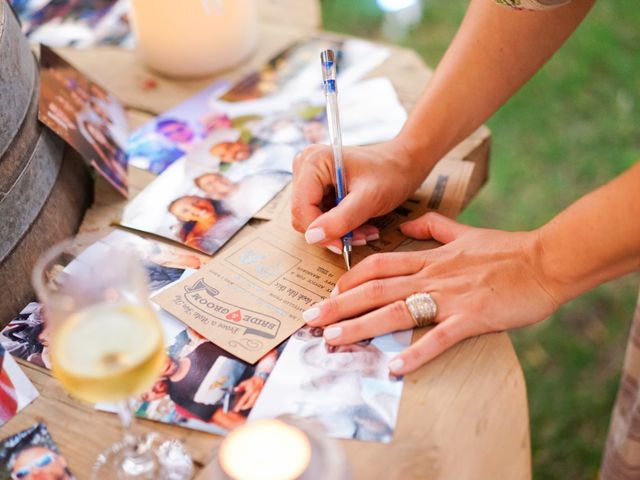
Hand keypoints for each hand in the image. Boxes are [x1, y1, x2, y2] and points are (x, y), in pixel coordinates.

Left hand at [233, 376, 265, 411]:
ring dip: (247, 406)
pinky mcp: (260, 398)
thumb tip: (235, 389)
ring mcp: (258, 396)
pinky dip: (251, 404)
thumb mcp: (244, 383)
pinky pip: (255, 403)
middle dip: (243, 407)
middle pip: (249, 404)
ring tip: (243, 406)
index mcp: (250, 391)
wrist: (260, 380)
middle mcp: (255, 394)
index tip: (236, 409)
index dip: (239, 405)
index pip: (243, 399)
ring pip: (252, 405)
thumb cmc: (251, 382)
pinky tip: (248, 403)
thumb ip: (240, 387)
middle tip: (239, 408)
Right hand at [291, 140, 427, 251]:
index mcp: (313, 162)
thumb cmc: (390, 174)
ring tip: (365, 230)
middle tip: (360, 236)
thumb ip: (340, 219)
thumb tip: (312, 237)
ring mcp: (309, 176)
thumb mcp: (369, 199)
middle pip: (304, 214)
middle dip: (332, 231)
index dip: (320, 232)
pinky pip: (320, 215)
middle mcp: (305, 166)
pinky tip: (360, 223)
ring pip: (312, 218)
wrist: (402, 164)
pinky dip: (340, 224)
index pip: (301, 208)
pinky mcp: (317, 187)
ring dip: (338, 230)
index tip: (343, 245)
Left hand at [302, 212, 561, 373]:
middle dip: (339, 303)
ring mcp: (450, 296)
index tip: (329, 291)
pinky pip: (438, 337)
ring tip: (333, 339)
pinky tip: (393, 368)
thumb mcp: (464, 231)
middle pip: (376, 288)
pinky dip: (415, 352)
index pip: (379, 265)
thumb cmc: (506, 250)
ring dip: (362, 326)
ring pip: (397, 310)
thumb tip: (405, 223)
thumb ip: (431, 226)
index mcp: (429, 257)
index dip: (350, 277)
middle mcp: (432, 275)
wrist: (546, 260)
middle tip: (309, 317)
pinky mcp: (471, 317)